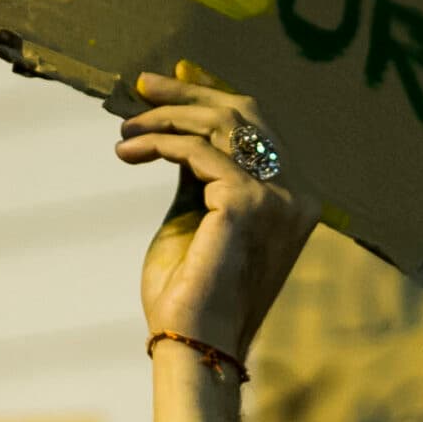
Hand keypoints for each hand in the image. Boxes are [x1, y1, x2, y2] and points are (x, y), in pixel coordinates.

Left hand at [115, 63, 317, 360]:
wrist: (191, 340)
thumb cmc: (190, 288)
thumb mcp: (194, 211)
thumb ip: (196, 166)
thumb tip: (179, 120)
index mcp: (292, 198)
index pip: (258, 125)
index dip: (213, 95)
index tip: (169, 81)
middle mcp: (296, 195)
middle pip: (246, 114)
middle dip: (190, 93)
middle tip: (142, 85)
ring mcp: (278, 198)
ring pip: (221, 126)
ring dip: (166, 118)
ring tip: (126, 128)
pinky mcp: (248, 203)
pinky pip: (197, 153)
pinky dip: (160, 144)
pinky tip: (129, 152)